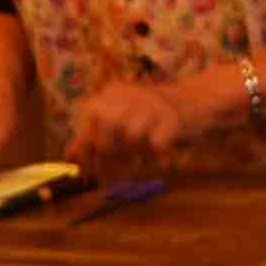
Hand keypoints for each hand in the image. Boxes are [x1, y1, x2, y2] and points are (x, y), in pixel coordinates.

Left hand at [65, 79, 189, 172]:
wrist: (195, 101)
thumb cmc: (152, 116)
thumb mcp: (121, 118)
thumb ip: (95, 134)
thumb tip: (70, 154)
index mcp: (113, 94)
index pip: (89, 117)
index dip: (85, 145)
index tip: (86, 170)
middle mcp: (130, 95)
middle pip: (106, 123)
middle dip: (106, 151)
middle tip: (112, 171)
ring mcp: (152, 107)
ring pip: (131, 135)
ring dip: (132, 152)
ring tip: (138, 158)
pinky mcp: (172, 121)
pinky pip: (156, 144)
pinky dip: (155, 154)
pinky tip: (158, 154)